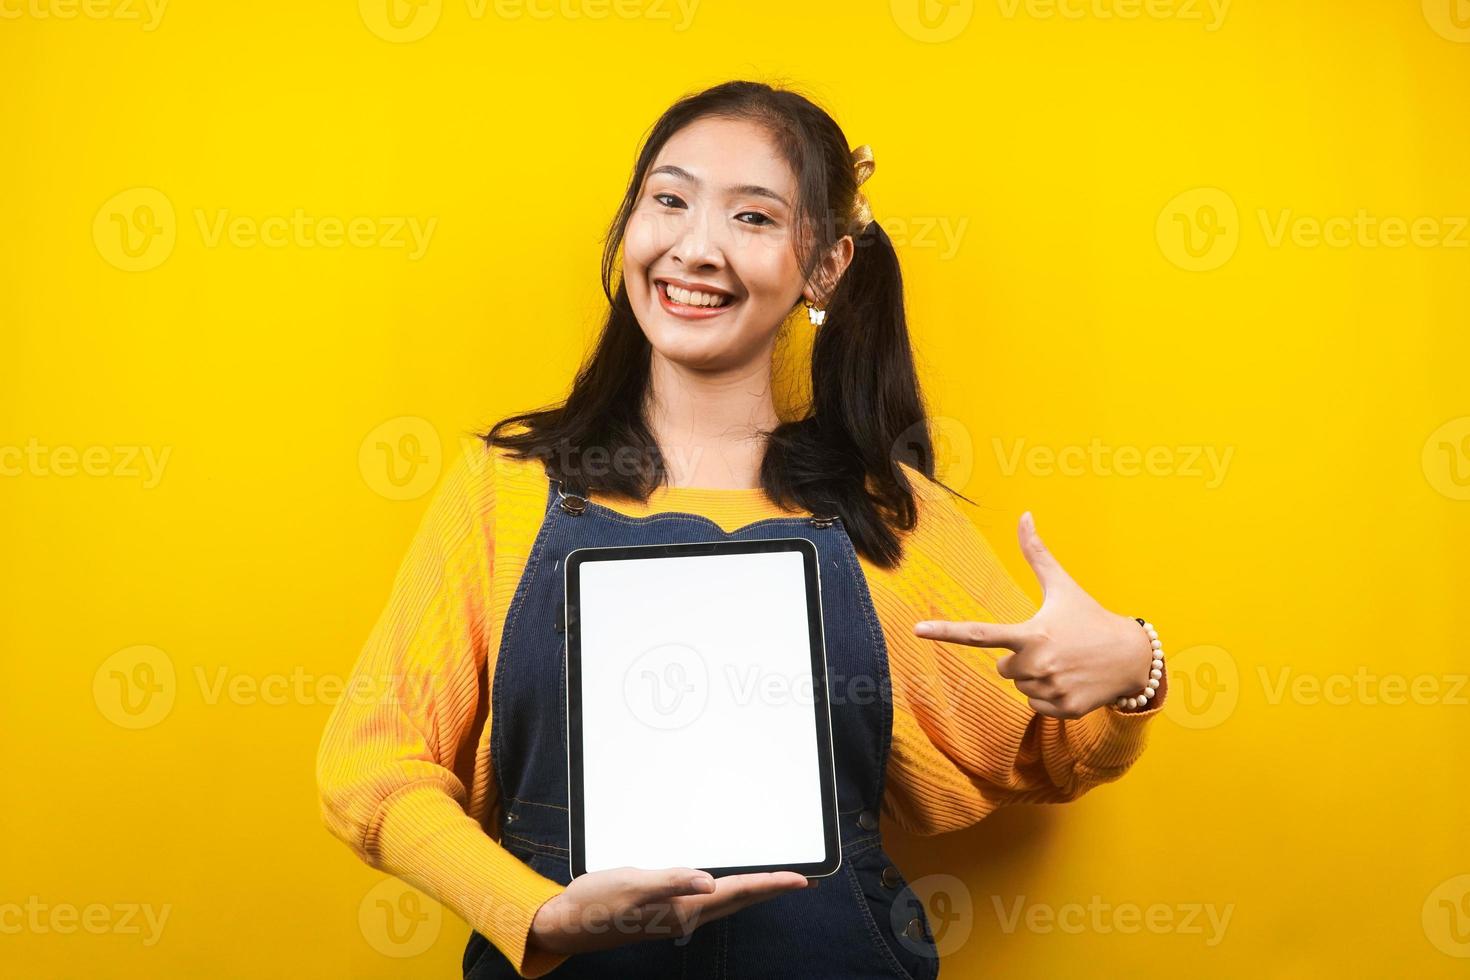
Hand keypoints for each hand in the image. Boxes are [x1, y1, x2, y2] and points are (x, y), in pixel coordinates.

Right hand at [528, 866, 807, 956]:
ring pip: (725, 902)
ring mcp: (674, 916)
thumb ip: (671, 881)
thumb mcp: (632, 884)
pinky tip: (723, 885)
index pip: (737, 892)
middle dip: (770, 889)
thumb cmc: (596, 904)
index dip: (770, 885)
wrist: (567, 924)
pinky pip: (707, 901)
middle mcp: (684, 915)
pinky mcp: (663, 911)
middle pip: (739, 900)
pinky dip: (727, 891)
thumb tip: (708, 882)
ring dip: (751, 891)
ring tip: (773, 881)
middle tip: (800, 880)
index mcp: (683, 908)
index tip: (802, 879)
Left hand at [912, 511, 1154, 718]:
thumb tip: (1024, 515)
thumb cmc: (1090, 617)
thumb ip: (1037, 553)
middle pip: (1002, 668)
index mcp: (1031, 634)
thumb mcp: (1063, 586)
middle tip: (1051, 648)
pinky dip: (1049, 697)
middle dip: (1021, 659)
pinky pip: (1036, 706)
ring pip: (1019, 688)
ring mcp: (1051, 689)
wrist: (1132, 657)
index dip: (945, 630)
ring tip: (1064, 663)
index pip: (978, 633)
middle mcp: (1038, 664)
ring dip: (1036, 678)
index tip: (916, 630)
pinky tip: (1071, 682)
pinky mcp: (1065, 710)